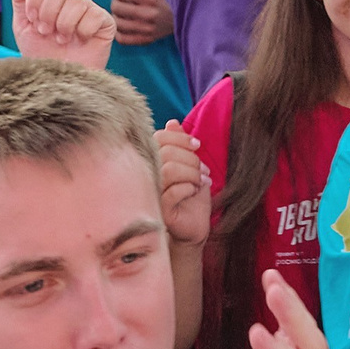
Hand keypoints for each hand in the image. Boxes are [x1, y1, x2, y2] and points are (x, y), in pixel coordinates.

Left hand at [8, 0, 116, 67]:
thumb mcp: (23, 26)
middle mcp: (71, 0)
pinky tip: (79, 40)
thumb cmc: (41, 55)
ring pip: (77, 0)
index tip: (32, 19)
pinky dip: (82, 30)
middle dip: (48, 11)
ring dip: (64, 23)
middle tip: (46, 31)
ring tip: (61, 40)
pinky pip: (94, 14)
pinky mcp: (105, 23)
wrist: (57, 81)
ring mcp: (89, 10)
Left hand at [107, 0, 173, 46]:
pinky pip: (123, 39)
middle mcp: (149, 14)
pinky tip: (124, 25)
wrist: (181, 16)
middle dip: (115, 2)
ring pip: (117, 23)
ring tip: (122, 13)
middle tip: (122, 2)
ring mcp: (147, 29)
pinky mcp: (146, 40)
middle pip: (116, 7)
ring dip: (116, 16)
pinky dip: (118, 32)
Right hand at [156, 119, 210, 245]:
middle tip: (204, 170)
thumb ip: (180, 145)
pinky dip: (189, 187)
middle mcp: (145, 175)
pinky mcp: (157, 210)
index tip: (197, 145)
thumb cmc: (190, 195)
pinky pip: (173, 191)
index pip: (159, 137)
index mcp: (151, 160)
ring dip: (192, 173)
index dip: (180, 138)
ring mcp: (149, 193)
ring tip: (201, 181)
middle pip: (166, 152)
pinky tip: (195, 191)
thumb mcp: (189, 165)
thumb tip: (173, 123)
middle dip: (191, 159)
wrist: (193, 225)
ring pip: (169, 170)